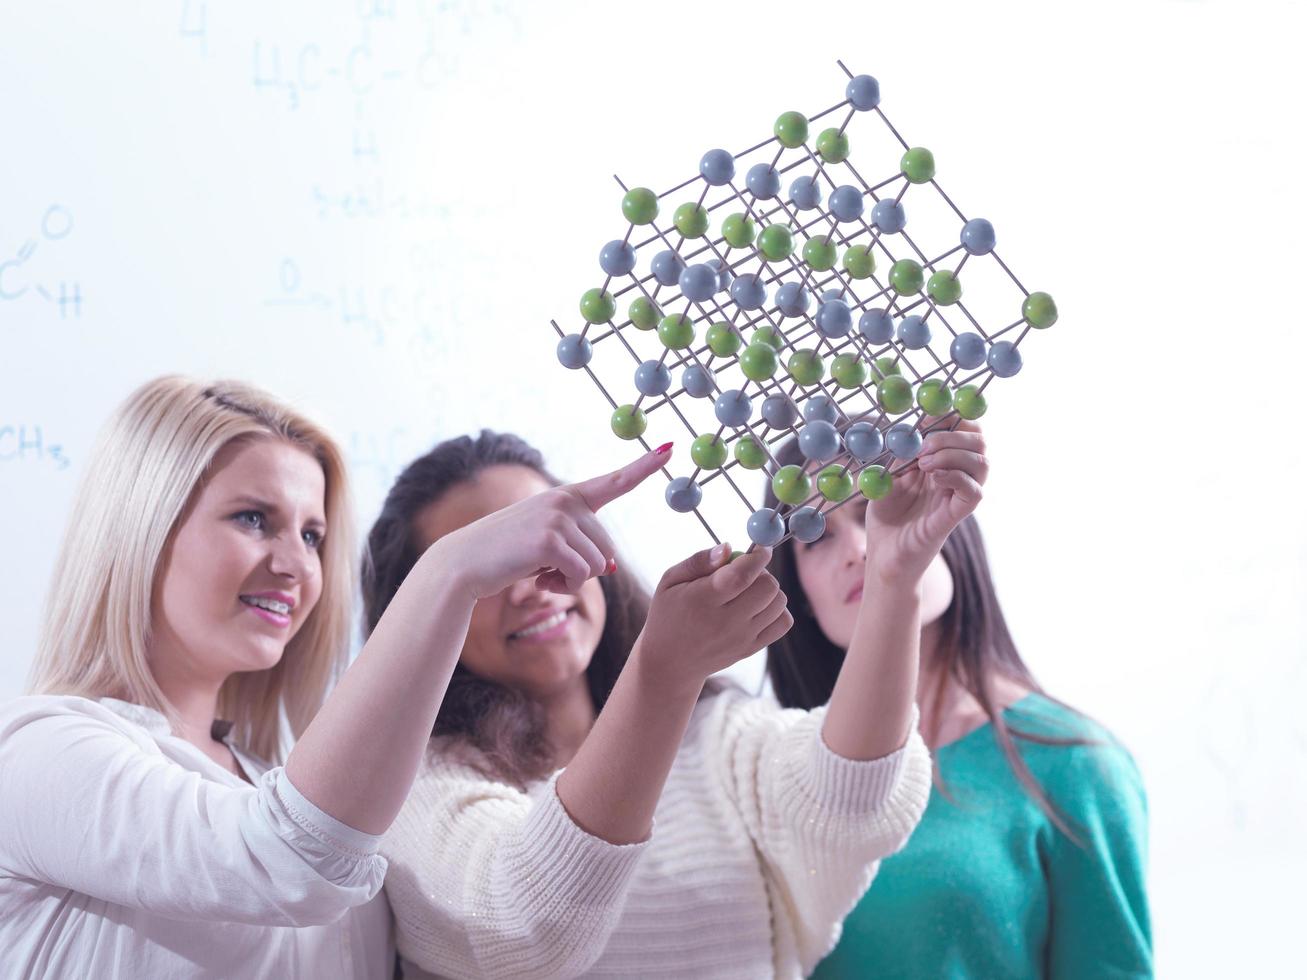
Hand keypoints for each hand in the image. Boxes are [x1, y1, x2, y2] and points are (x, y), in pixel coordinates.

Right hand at [433, 445, 668, 600]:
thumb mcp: (547, 542)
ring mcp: (557, 518)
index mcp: (567, 497)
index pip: (613, 482)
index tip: (668, 449)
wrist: (464, 563)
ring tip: (540, 572)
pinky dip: (563, 587)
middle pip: (608, 548)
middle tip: (548, 567)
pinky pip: (581, 576)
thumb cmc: (507, 555)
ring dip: (572, 580)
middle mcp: (565, 501)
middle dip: (584, 567)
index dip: (643, 467)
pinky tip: (537, 580)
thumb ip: (581, 546)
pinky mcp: (549, 541)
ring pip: (598, 565)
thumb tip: (611, 568)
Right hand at [632, 546, 793, 688]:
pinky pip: (783, 622)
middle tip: (746, 571)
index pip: (742, 575)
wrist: (670, 661)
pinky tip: (757, 607)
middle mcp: (725, 622)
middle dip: (762, 571)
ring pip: (779, 602)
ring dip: (769, 589)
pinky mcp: (751, 648)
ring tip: (748, 591)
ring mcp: (742, 638)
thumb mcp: (670, 581)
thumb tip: (728, 548)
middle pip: (768, 587)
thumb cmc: (669, 613)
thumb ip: (699, 561)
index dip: (758, 557)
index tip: (760, 548)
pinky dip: (776, 609)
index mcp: (702, 600)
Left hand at [864, 421, 987, 583]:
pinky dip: (954, 476)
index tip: (926, 419)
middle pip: (979, 442)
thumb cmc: (886, 518)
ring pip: (983, 463)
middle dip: (952, 434)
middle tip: (922, 446)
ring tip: (923, 465)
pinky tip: (932, 479)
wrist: (882, 556)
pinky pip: (974, 492)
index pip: (964, 431)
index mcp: (942, 463)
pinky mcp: (955, 517)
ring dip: (952, 454)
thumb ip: (901, 453)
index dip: (951, 418)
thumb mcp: (887, 476)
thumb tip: (910, 429)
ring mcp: (958, 497)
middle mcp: (956, 478)